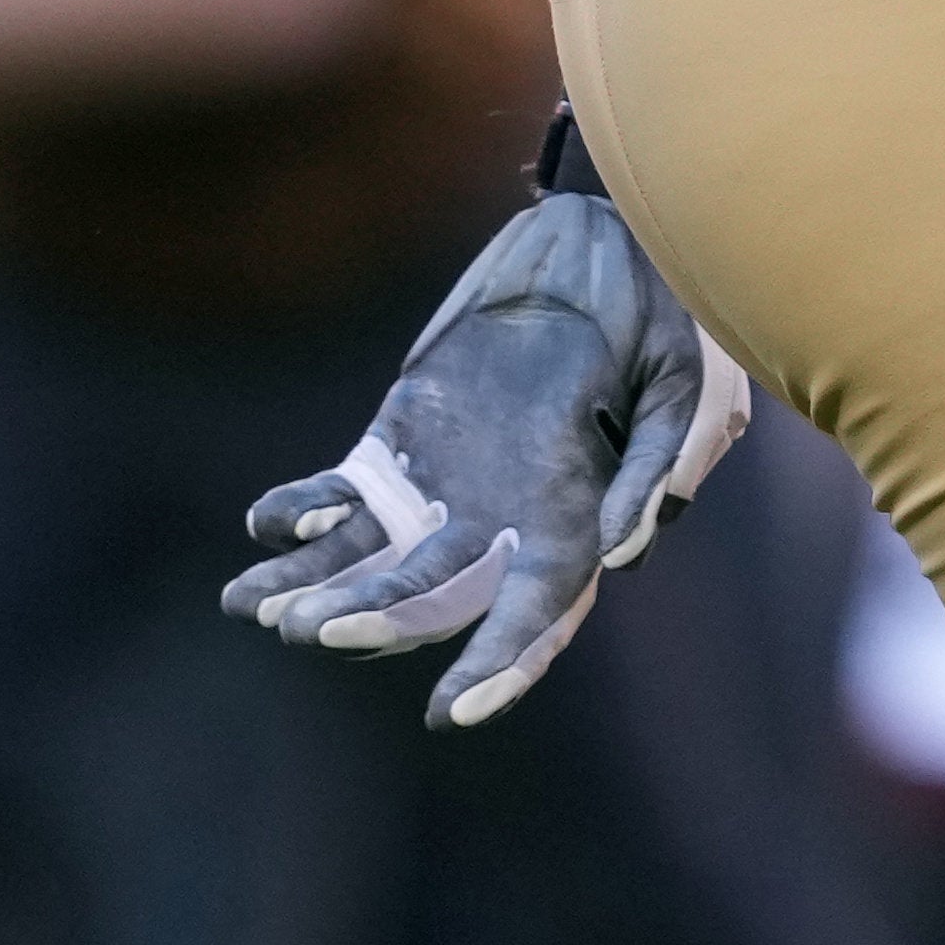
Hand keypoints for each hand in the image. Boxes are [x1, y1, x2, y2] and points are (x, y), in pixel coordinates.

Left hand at [225, 190, 754, 727]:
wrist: (606, 235)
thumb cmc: (669, 311)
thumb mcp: (693, 388)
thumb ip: (656, 472)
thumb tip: (614, 561)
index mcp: (576, 521)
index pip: (535, 614)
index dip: (499, 665)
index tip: (451, 709)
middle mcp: (502, 521)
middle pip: (430, 599)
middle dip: (372, 623)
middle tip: (314, 628)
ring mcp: (445, 482)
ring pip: (369, 561)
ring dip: (314, 586)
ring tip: (251, 604)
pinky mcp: (402, 438)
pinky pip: (343, 492)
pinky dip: (302, 513)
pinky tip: (266, 523)